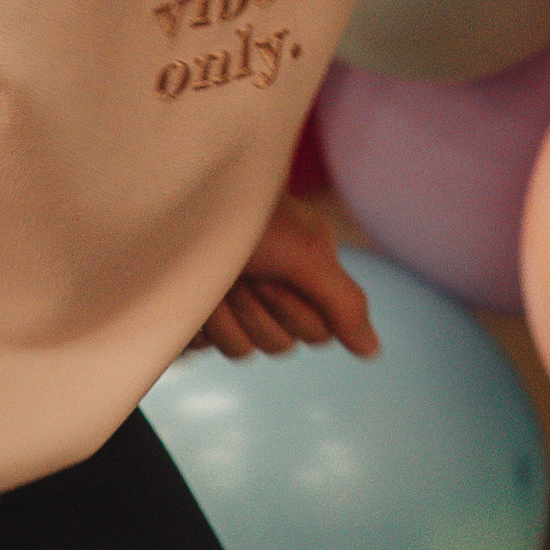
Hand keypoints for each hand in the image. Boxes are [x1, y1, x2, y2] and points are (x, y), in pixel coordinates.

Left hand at [196, 195, 377, 359]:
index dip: (292, 308)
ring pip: (241, 350)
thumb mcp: (306, 252)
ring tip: (212, 281)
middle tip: (242, 274)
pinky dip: (194, 324)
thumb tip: (372, 352)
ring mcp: (231, 303)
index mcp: (304, 275)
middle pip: (279, 345)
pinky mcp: (195, 315)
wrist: (178, 198)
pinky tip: (189, 296)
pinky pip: (202, 349)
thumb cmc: (247, 216)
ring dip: (223, 317)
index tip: (274, 273)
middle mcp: (271, 291)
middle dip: (256, 311)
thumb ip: (344, 302)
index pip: (316, 333)